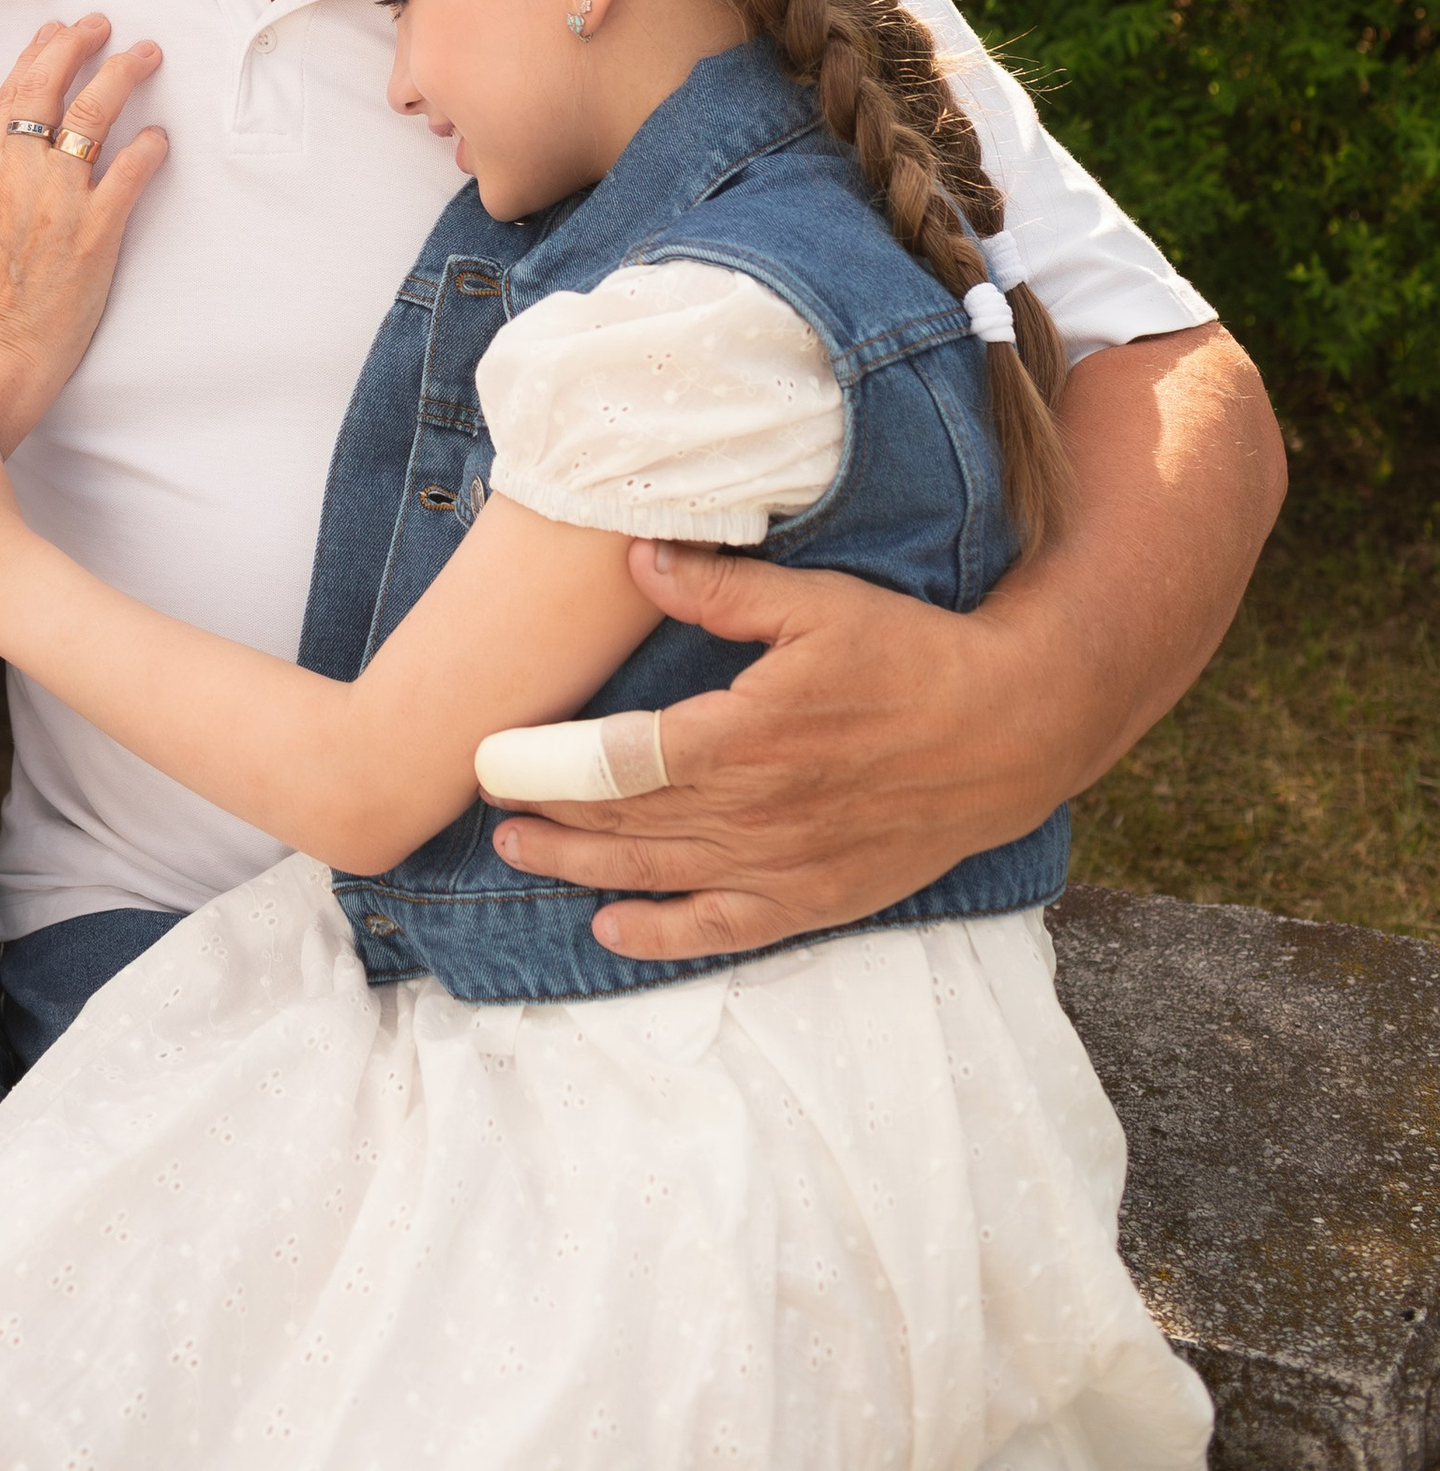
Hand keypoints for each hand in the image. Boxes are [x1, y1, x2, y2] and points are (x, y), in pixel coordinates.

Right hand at [0, 16, 166, 448]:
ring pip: (93, 115)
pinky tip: (160, 136)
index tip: (54, 31)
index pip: (10, 94)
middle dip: (77, 46)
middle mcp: (20, 174)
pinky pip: (130, 174)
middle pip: (49, 87)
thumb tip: (9, 155)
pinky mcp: (97, 232)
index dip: (36, 55)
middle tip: (102, 25)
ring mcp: (60, 199)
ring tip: (144, 54)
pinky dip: (148, 148)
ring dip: (121, 75)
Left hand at [487, 539, 1065, 960]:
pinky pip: (723, 929)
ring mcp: (786, 865)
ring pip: (661, 876)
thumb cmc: (909, 656)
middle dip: (549, 817)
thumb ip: (722, 590)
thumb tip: (635, 559)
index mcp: (748, 736)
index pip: (620, 762)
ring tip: (517, 854)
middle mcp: (758, 812)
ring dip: (581, 869)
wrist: (1008, 732)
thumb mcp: (818, 604)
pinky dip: (663, 935)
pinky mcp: (815, 899)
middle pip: (628, 824)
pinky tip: (612, 931)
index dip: (549, 766)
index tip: (494, 757)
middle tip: (485, 804)